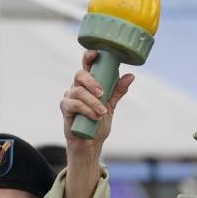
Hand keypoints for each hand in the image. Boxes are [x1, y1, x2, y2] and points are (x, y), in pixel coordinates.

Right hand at [60, 51, 134, 169]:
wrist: (90, 143)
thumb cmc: (98, 122)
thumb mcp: (111, 105)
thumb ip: (118, 91)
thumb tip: (131, 76)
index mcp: (88, 84)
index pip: (87, 66)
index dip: (89, 57)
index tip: (95, 54)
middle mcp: (77, 88)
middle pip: (80, 75)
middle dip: (92, 82)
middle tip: (103, 93)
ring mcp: (69, 98)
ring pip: (78, 91)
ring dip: (92, 101)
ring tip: (102, 112)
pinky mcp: (65, 109)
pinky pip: (73, 104)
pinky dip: (86, 109)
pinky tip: (95, 116)